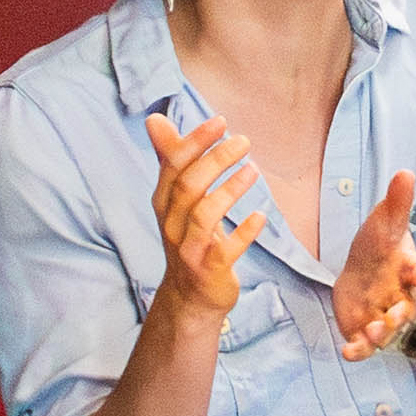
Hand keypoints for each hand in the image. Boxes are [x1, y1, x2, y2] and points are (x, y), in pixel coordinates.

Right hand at [140, 111, 268, 327]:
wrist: (189, 297)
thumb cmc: (188, 238)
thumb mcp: (176, 200)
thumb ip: (170, 159)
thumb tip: (155, 119)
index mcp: (163, 203)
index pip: (173, 166)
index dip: (195, 142)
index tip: (220, 121)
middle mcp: (171, 224)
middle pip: (188, 186)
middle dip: (216, 159)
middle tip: (243, 141)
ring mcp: (189, 249)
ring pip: (204, 215)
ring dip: (230, 189)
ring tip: (253, 169)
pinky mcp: (209, 271)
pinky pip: (225, 250)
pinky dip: (243, 232)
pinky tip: (260, 216)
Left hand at [332, 171, 415, 359]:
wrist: (363, 275)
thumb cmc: (380, 249)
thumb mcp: (385, 224)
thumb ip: (396, 204)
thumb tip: (405, 172)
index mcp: (409, 273)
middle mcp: (401, 299)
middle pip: (409, 309)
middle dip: (403, 313)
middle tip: (396, 314)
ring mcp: (384, 319)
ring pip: (389, 331)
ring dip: (383, 333)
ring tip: (375, 332)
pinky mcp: (364, 333)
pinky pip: (364, 347)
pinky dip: (358, 352)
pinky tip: (348, 353)